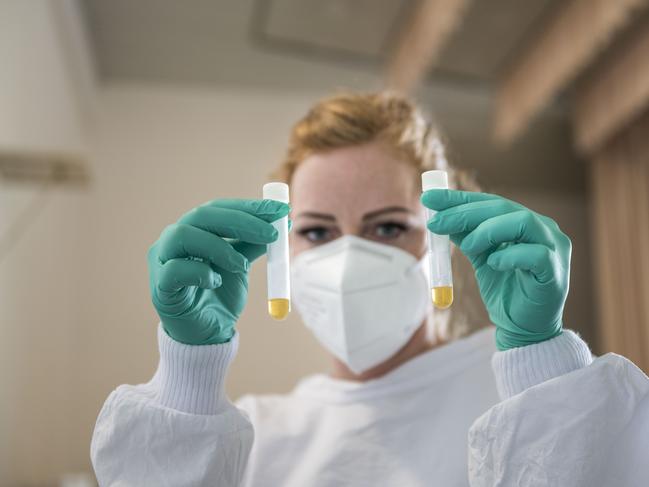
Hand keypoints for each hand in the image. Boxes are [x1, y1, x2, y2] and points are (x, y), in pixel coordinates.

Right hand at [148, 199, 288, 344]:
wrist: (207, 334)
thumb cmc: (219, 295)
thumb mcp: (241, 264)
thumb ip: (254, 243)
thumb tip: (282, 221)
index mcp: (194, 230)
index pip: (218, 208)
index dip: (249, 207)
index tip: (281, 210)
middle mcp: (173, 240)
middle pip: (202, 216)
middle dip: (241, 221)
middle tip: (272, 234)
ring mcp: (162, 261)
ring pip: (182, 236)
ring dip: (219, 247)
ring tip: (242, 266)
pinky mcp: (160, 287)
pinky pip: (174, 270)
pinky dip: (200, 273)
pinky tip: (215, 283)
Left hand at [421, 190, 569, 349]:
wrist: (524, 329)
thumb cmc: (507, 291)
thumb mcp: (482, 258)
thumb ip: (468, 237)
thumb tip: (441, 216)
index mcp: (525, 223)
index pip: (490, 202)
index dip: (459, 199)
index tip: (429, 198)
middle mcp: (543, 229)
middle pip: (503, 208)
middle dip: (464, 213)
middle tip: (435, 222)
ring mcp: (554, 248)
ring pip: (523, 221)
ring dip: (488, 230)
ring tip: (467, 246)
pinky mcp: (555, 271)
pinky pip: (535, 254)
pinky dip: (510, 255)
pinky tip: (494, 263)